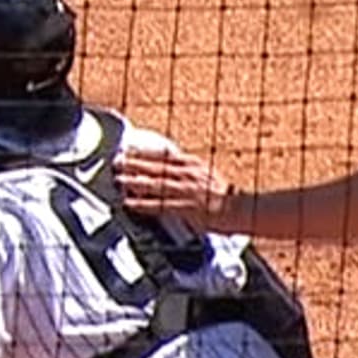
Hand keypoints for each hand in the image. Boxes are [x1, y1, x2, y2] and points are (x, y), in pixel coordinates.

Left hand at [116, 142, 233, 222]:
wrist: (242, 208)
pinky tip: (130, 204)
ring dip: (135, 181)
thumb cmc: (224, 194)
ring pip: (155, 184)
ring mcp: (187, 191)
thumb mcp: (205, 172)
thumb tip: (168, 162)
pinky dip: (143, 204)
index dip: (143, 151)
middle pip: (156, 167)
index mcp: (193, 164)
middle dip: (134, 163)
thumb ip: (186, 168)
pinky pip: (161, 206)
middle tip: (116, 161)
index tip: (127, 148)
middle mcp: (189, 174)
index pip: (163, 154)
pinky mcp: (187, 208)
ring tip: (118, 180)